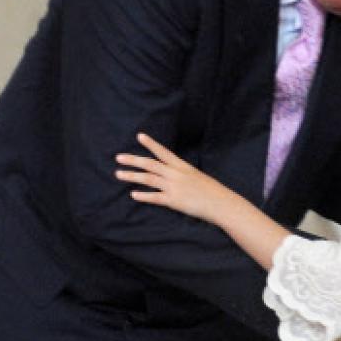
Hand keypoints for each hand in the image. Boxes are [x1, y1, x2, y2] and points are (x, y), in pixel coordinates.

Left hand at [115, 133, 235, 221]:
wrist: (222, 204)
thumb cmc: (212, 192)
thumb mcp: (197, 177)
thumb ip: (183, 176)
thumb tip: (173, 176)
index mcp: (182, 166)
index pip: (163, 152)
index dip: (151, 144)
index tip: (139, 136)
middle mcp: (176, 174)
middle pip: (150, 164)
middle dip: (133, 160)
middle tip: (118, 157)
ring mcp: (174, 187)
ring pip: (148, 179)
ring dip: (132, 176)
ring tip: (118, 174)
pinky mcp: (174, 201)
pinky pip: (155, 197)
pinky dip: (143, 196)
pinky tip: (133, 195)